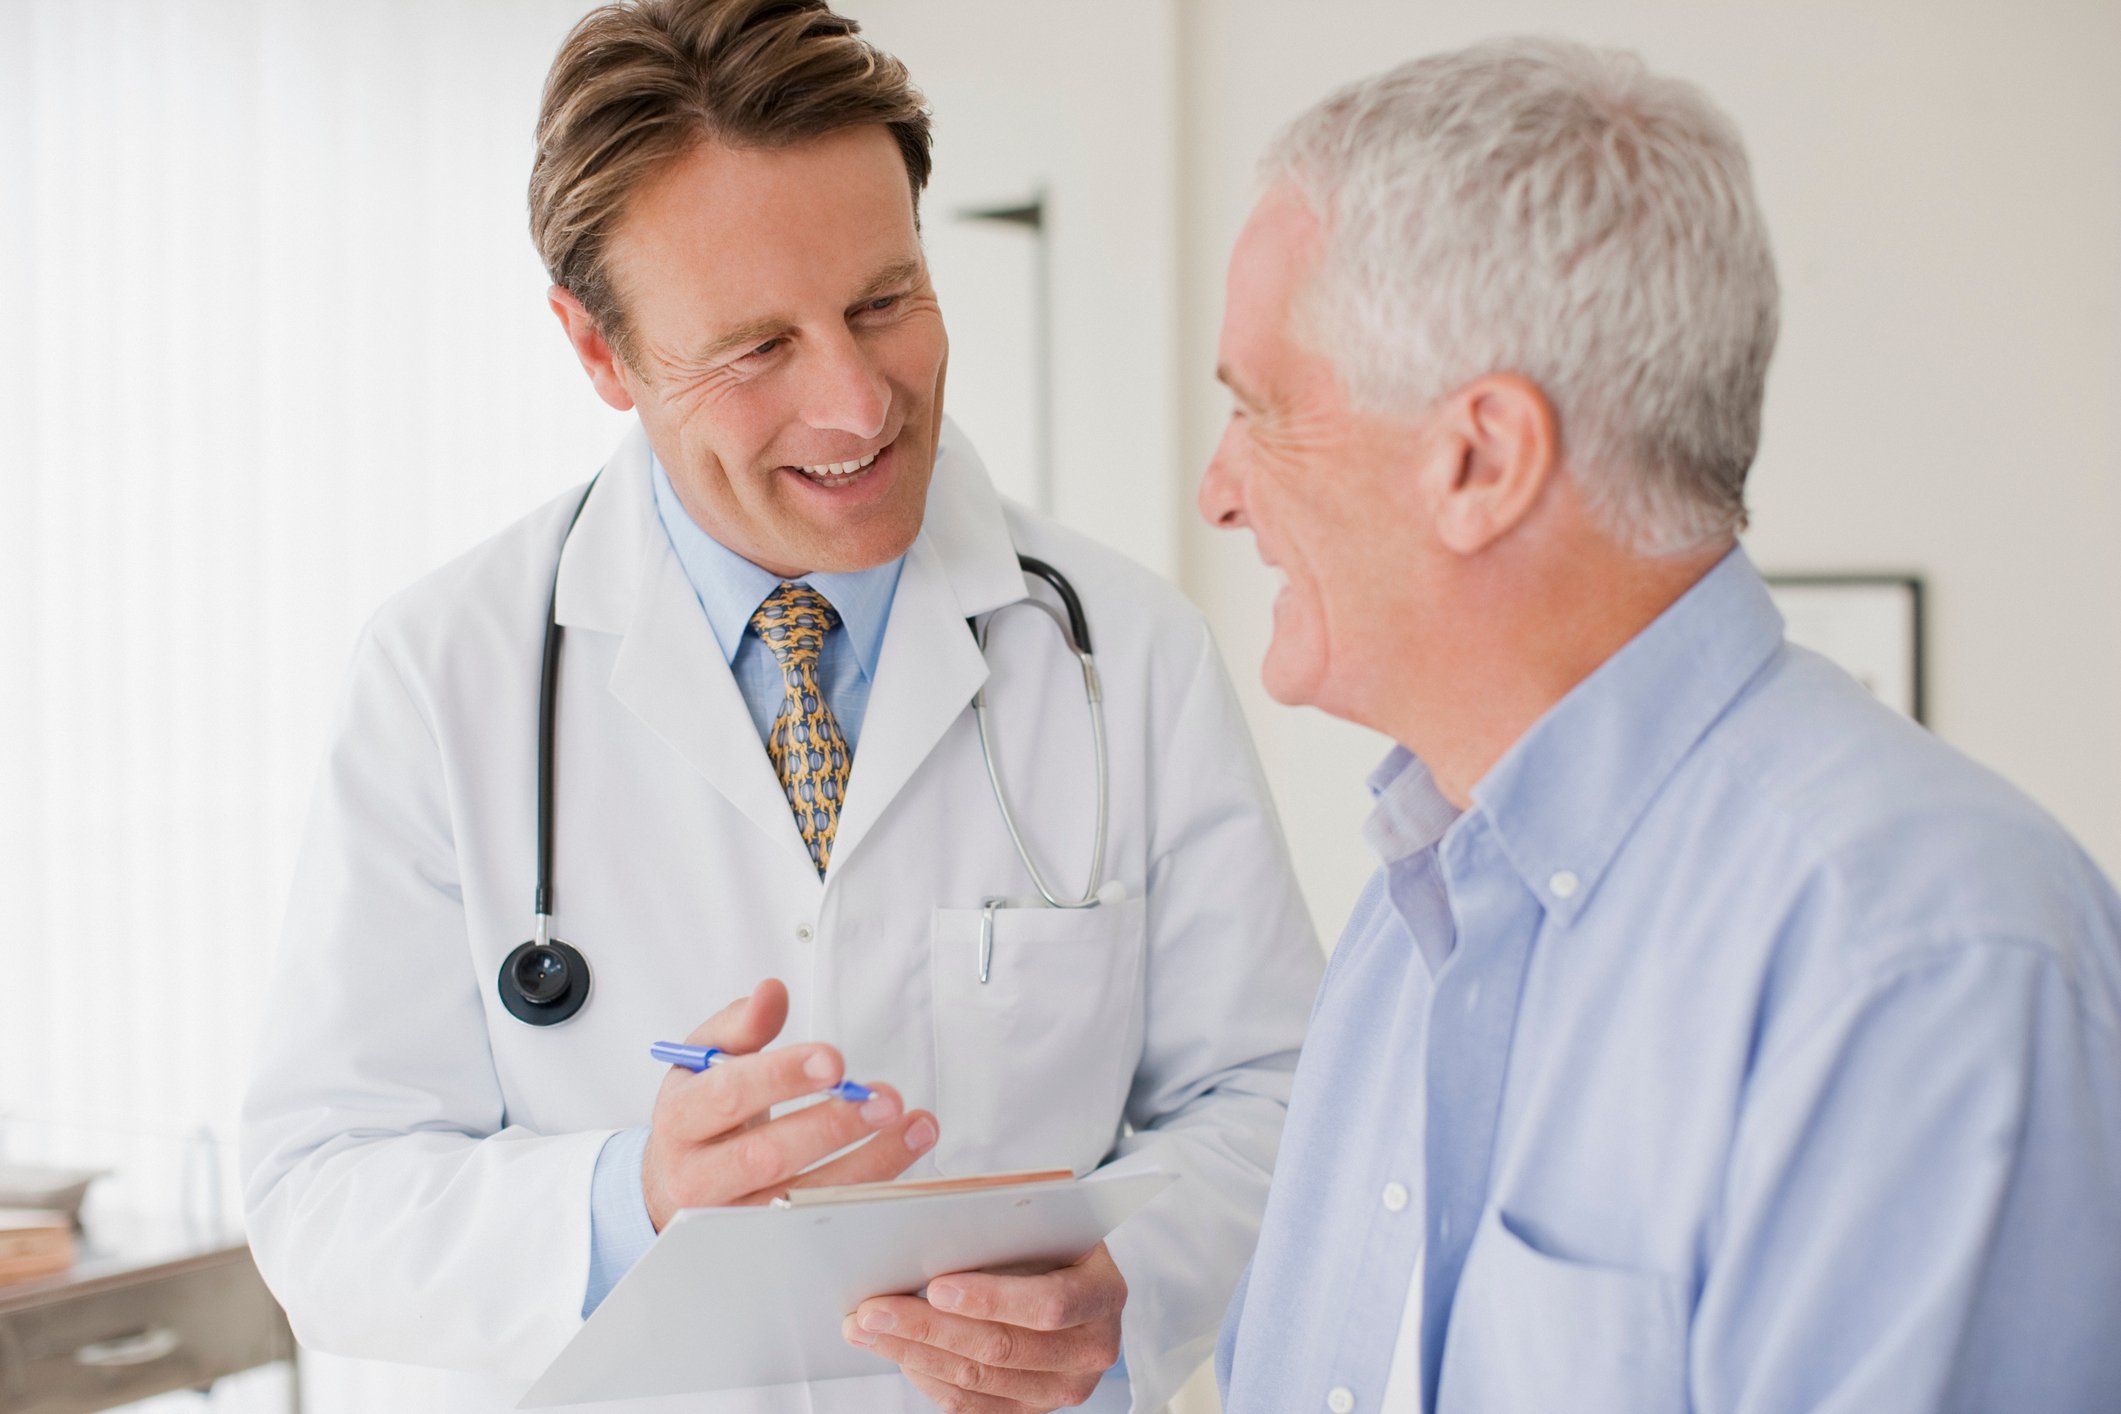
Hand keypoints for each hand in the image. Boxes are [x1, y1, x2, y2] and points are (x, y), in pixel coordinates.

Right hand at [641, 978, 938, 1228]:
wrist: (672, 1185)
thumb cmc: (700, 1114)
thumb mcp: (704, 1062)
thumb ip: (740, 1025)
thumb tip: (773, 991)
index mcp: (679, 1120)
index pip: (727, 1096)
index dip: (781, 1077)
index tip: (835, 1060)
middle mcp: (697, 1177)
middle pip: (766, 1156)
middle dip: (832, 1126)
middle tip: (886, 1097)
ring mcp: (730, 1223)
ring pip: (799, 1202)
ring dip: (868, 1165)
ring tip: (916, 1126)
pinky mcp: (764, 1248)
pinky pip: (820, 1228)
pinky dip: (869, 1196)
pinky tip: (904, 1159)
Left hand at [843, 1242, 1126, 1411]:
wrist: (1069, 1274)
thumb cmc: (1047, 1237)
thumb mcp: (1040, 1221)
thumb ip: (1000, 1228)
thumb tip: (930, 1236)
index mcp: (1104, 1293)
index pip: (1050, 1304)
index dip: (992, 1299)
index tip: (935, 1287)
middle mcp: (1093, 1349)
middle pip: (1003, 1348)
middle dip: (929, 1328)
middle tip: (874, 1309)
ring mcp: (1063, 1387)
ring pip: (978, 1380)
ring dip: (914, 1353)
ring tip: (867, 1329)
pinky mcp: (1031, 1409)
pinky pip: (971, 1406)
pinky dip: (927, 1377)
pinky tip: (895, 1352)